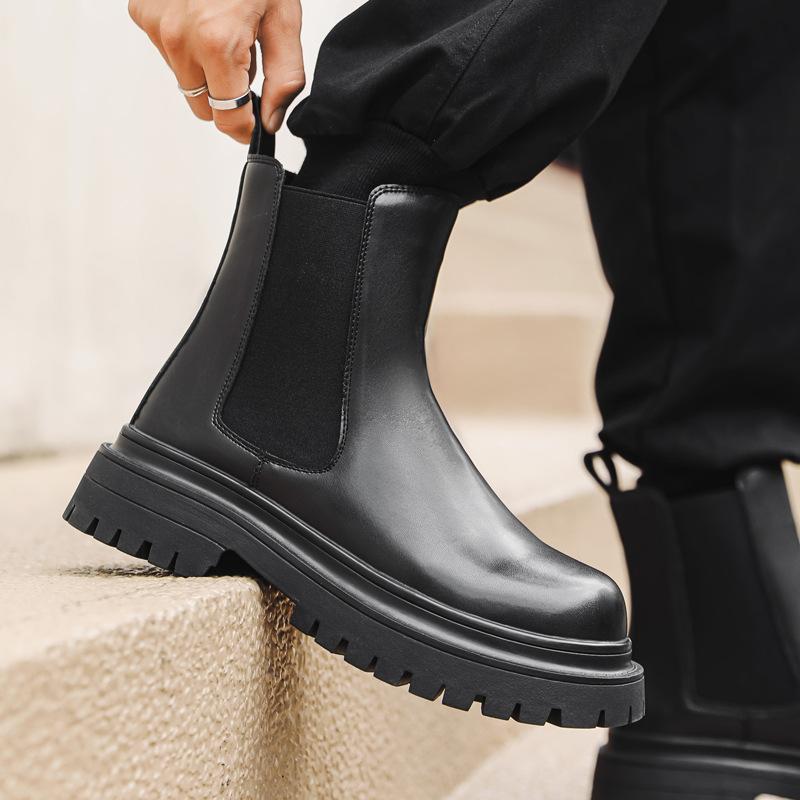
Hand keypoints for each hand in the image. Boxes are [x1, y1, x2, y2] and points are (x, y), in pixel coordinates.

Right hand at [129, 0, 304, 142]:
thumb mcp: (284, 20)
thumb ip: (283, 79)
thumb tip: (271, 121)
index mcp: (216, 43)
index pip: (227, 119)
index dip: (246, 126)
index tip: (255, 123)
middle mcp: (177, 38)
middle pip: (204, 107)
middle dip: (228, 97)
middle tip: (246, 62)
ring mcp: (154, 24)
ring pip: (186, 81)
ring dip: (207, 71)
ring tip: (225, 30)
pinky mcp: (140, 12)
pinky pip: (168, 52)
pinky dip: (187, 46)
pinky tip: (202, 16)